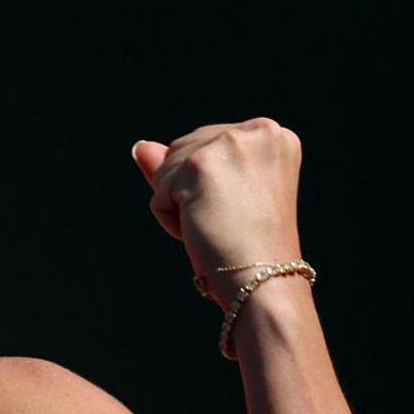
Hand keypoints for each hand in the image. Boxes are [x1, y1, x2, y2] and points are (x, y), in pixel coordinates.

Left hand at [130, 117, 303, 308]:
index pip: (207, 145)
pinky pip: (159, 191)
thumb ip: (181, 163)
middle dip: (191, 190)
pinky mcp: (202, 163)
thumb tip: (140, 146)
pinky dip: (170, 219)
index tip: (241, 211)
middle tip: (229, 222)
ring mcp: (230, 143)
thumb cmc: (249, 247)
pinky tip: (202, 231)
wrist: (265, 282)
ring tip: (218, 226)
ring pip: (168, 168)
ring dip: (180, 204)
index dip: (210, 186)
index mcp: (272, 135)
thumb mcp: (218, 195)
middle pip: (184, 150)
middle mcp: (258, 131)